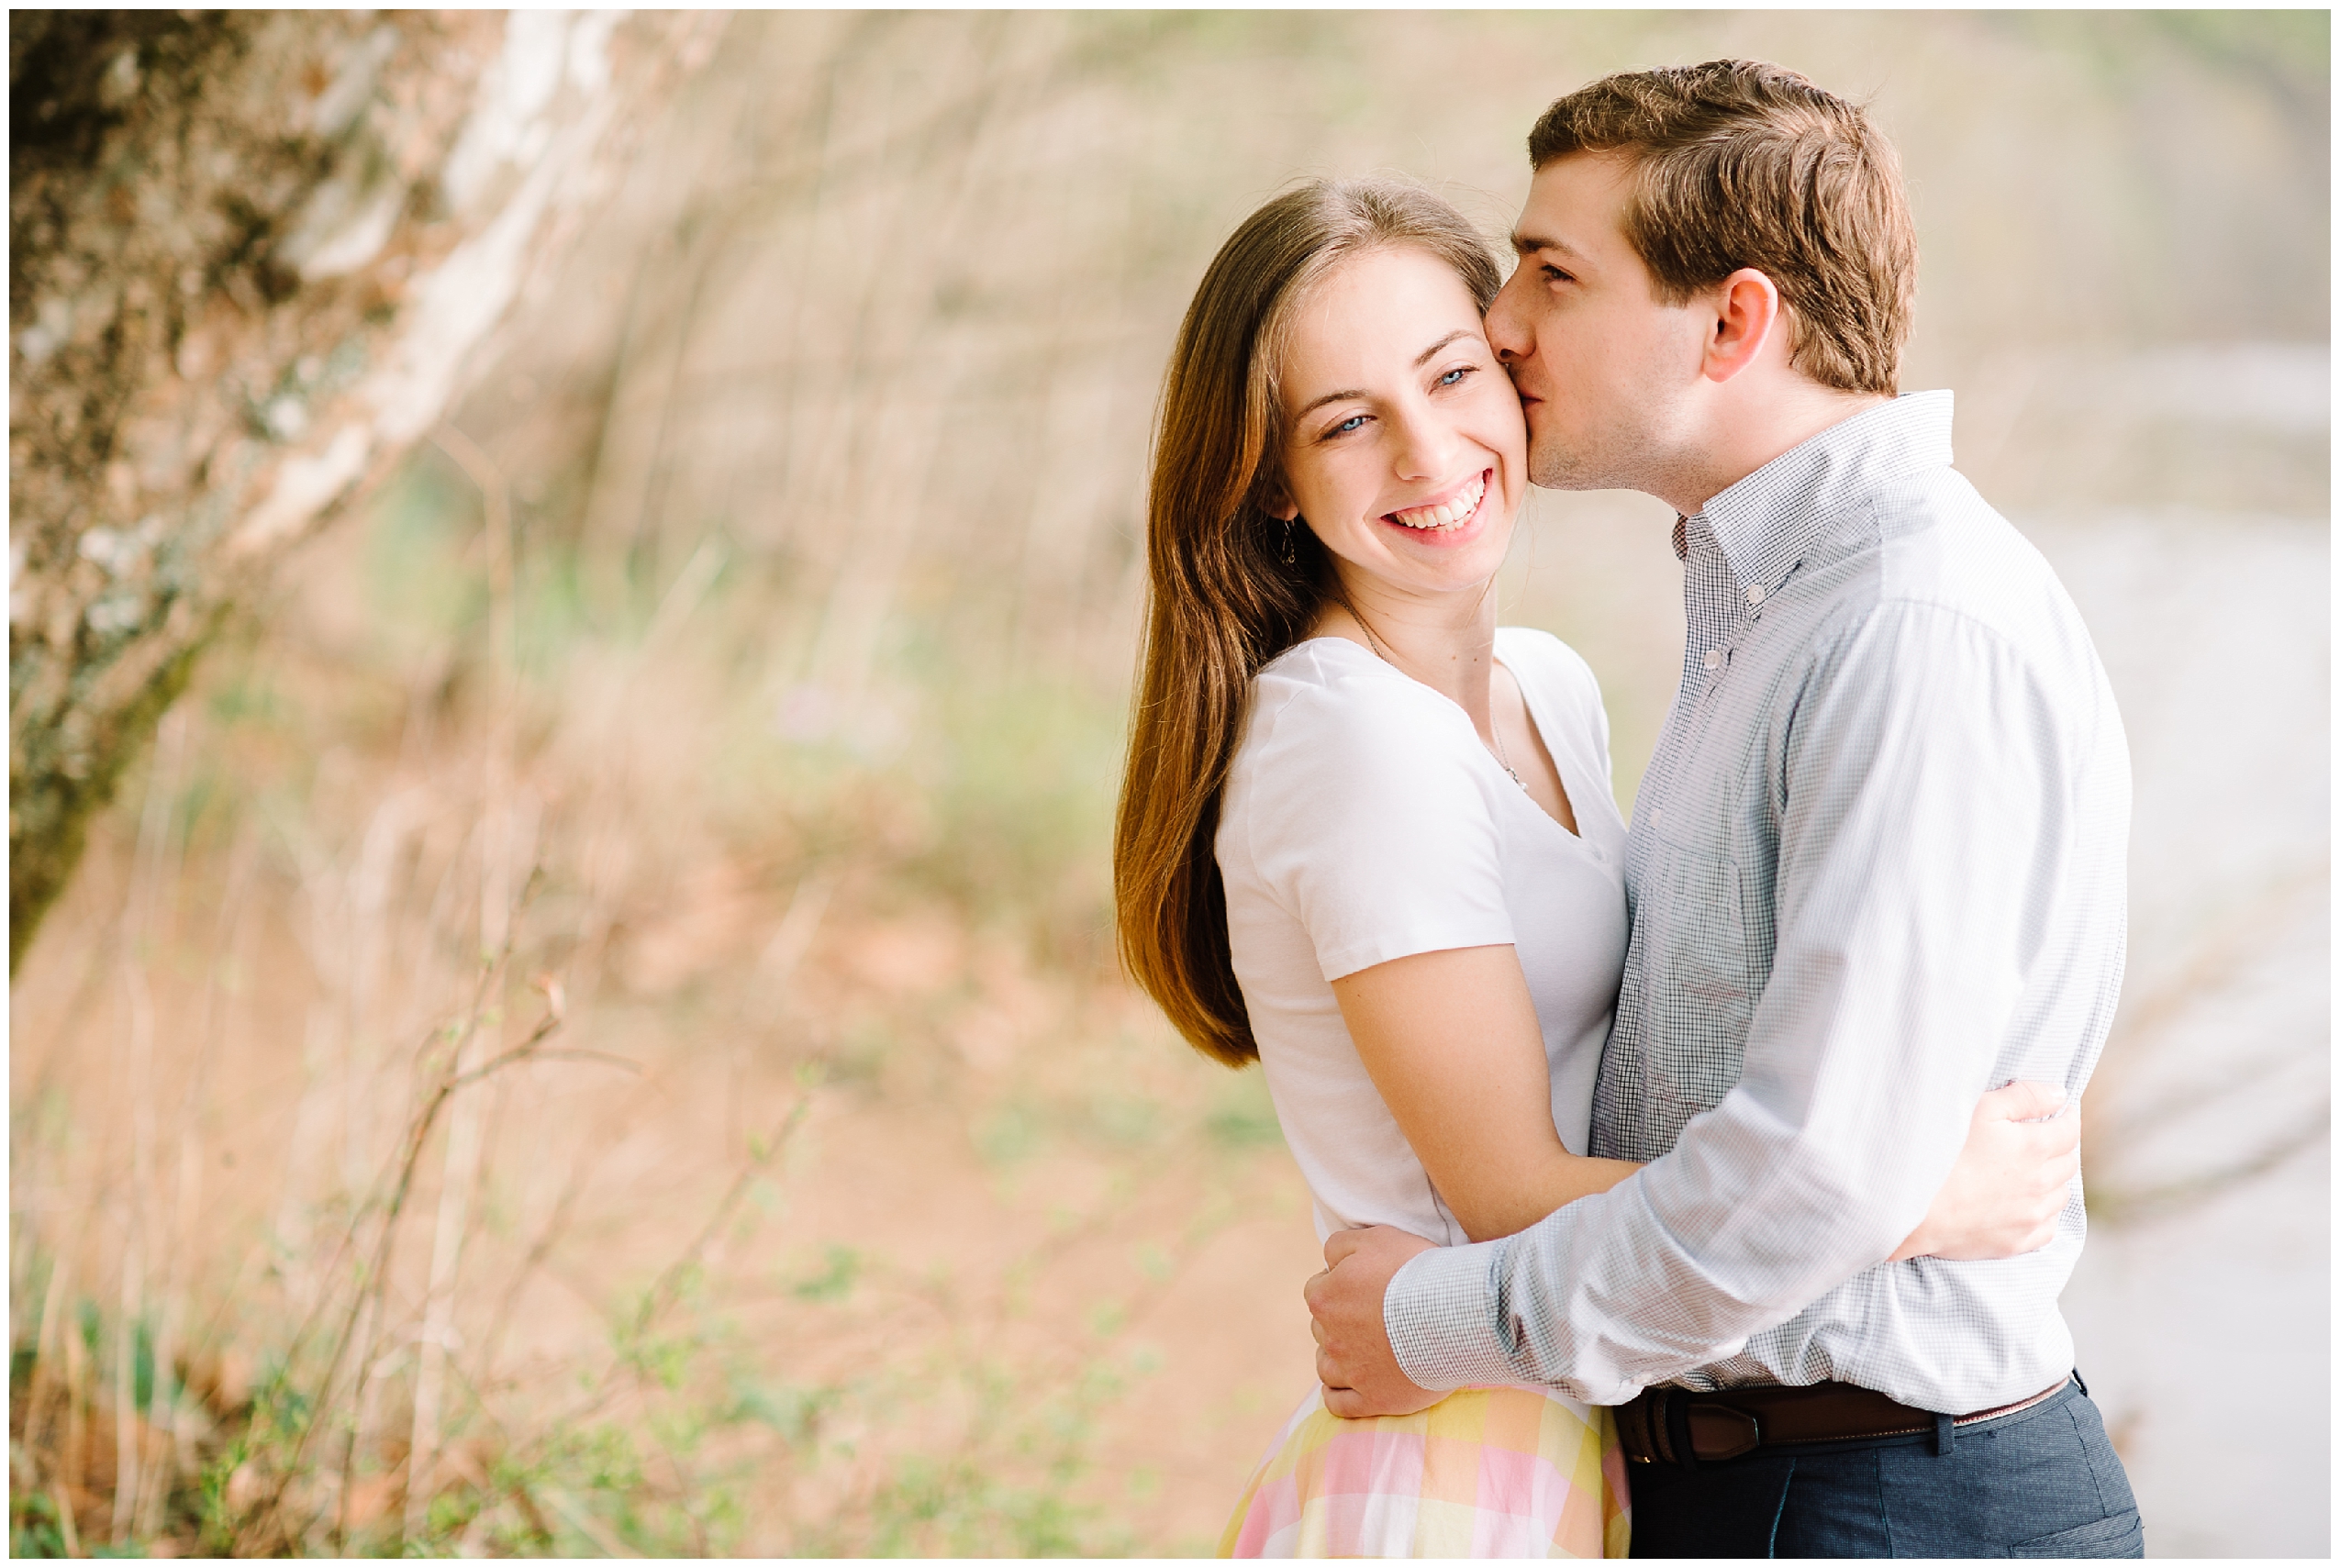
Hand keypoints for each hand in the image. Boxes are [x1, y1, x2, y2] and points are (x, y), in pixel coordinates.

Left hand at [1303, 1226, 1442, 1418]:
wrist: (1453, 1314)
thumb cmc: (1415, 1272)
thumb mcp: (1375, 1238)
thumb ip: (1340, 1246)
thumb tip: (1328, 1262)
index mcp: (1326, 1298)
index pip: (1316, 1289)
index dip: (1338, 1285)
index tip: (1362, 1286)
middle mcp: (1331, 1337)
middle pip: (1322, 1328)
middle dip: (1340, 1321)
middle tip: (1372, 1316)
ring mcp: (1351, 1372)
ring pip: (1325, 1367)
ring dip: (1335, 1358)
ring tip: (1360, 1351)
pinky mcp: (1373, 1398)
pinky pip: (1339, 1404)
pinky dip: (1338, 1396)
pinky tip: (1349, 1385)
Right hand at [1891, 1080, 2080, 1261]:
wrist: (1913, 1207)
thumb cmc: (1943, 1152)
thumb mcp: (1980, 1109)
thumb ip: (2024, 1097)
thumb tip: (2060, 1096)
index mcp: (2035, 1147)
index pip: (2070, 1129)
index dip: (2066, 1117)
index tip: (2058, 1113)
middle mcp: (2041, 1183)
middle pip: (2069, 1162)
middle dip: (2059, 1148)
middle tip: (2039, 1141)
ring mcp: (2031, 1215)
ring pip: (2061, 1195)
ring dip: (2053, 1181)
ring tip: (2030, 1173)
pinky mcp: (2018, 1241)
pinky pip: (2048, 1227)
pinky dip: (2044, 1213)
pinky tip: (2025, 1204)